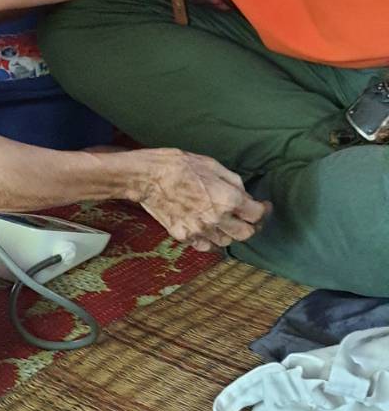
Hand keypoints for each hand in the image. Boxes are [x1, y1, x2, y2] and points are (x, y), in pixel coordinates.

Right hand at [126, 148, 268, 250]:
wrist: (147, 177)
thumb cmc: (179, 165)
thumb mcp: (212, 165)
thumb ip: (233, 183)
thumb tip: (244, 195)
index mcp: (227, 199)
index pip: (256, 214)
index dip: (263, 209)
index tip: (262, 205)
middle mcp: (217, 219)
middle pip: (246, 234)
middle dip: (250, 225)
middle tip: (247, 216)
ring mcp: (199, 230)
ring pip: (226, 242)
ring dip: (229, 232)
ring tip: (224, 220)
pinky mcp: (184, 236)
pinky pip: (205, 245)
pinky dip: (210, 239)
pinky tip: (207, 228)